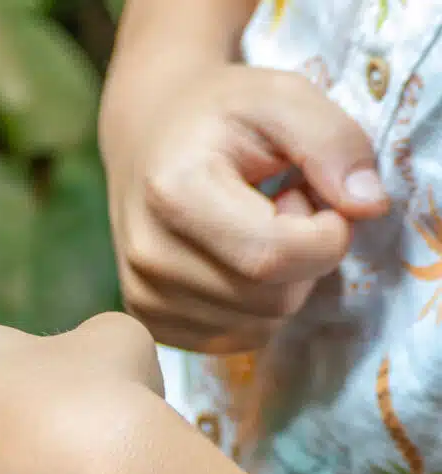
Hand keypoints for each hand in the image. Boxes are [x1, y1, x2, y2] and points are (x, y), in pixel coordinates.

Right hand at [100, 64, 390, 352]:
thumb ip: (332, 141)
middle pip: (273, 299)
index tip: (308, 193)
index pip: (276, 256)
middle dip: (303, 258)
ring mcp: (142, 295)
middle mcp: (148, 255)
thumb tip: (368, 206)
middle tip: (279, 206)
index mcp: (174, 194)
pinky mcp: (149, 321)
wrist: (145, 135)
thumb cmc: (217, 115)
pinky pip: (236, 339)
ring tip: (252, 229)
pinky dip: (254, 307)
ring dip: (280, 284)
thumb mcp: (281, 97)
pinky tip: (233, 260)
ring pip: (260, 326)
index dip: (325, 233)